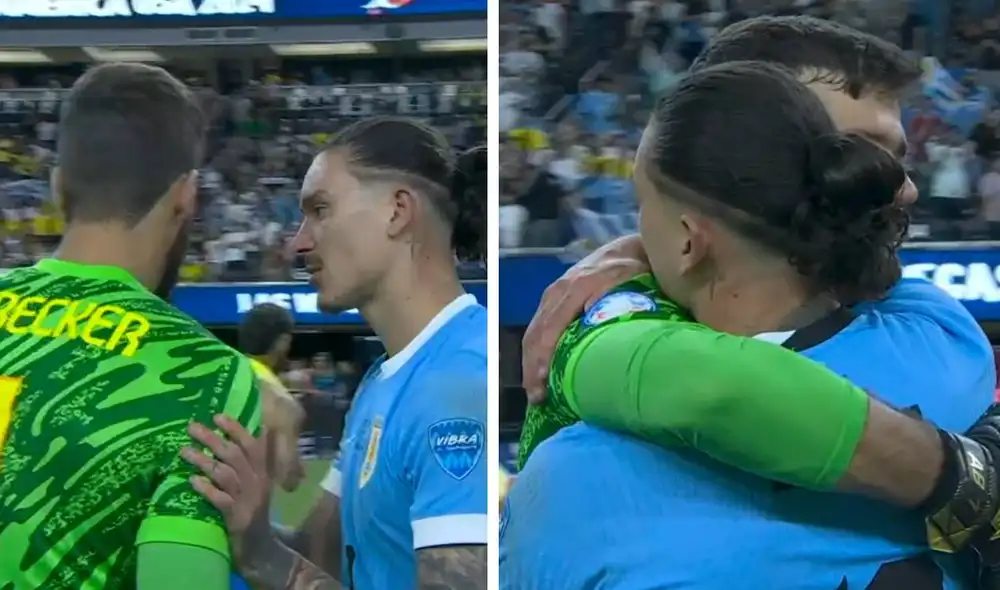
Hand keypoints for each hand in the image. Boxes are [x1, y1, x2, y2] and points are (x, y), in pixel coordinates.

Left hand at [181, 415, 275, 565]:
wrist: (260, 544)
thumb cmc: (254, 507)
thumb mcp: (259, 481)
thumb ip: (253, 460)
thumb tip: (243, 433)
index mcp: (263, 470)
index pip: (252, 444)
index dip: (235, 429)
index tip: (217, 415)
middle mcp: (256, 480)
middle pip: (234, 454)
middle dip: (212, 439)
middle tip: (192, 427)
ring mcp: (246, 498)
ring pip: (225, 473)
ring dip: (203, 460)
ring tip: (183, 451)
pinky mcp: (236, 515)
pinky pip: (219, 499)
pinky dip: (206, 489)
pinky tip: (191, 481)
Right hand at [520, 234, 648, 402]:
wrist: (626, 250)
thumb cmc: (634, 271)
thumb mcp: (630, 281)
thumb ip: (616, 300)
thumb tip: (595, 327)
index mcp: (576, 287)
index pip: (552, 326)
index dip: (545, 355)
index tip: (544, 382)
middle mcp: (558, 291)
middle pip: (537, 333)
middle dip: (533, 367)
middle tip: (537, 397)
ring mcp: (552, 295)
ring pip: (533, 332)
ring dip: (530, 364)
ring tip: (534, 393)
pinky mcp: (552, 300)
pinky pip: (537, 328)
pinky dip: (534, 353)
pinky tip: (538, 374)